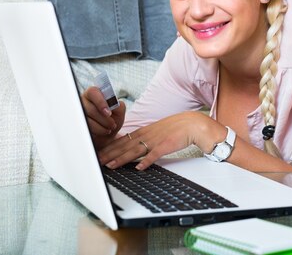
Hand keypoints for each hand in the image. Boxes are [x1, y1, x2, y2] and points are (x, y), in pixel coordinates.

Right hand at [81, 86, 125, 148]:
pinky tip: (102, 131)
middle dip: (104, 119)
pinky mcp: (78, 123)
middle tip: (113, 125)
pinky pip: (85, 128)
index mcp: (94, 94)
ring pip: (87, 120)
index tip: (109, 113)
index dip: (100, 102)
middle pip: (90, 109)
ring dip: (101, 127)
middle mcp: (84, 101)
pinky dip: (96, 132)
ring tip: (109, 129)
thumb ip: (119, 106)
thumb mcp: (119, 112)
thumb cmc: (113, 118)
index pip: (93, 92)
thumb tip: (114, 104)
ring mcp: (79, 112)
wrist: (108, 132)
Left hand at [99, 111, 223, 169]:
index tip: (99, 154)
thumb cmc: (177, 128)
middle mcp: (147, 135)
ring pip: (135, 150)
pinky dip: (146, 161)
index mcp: (145, 131)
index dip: (110, 148)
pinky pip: (154, 154)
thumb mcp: (158, 130)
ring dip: (122, 158)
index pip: (123, 140)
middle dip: (110, 154)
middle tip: (97, 161)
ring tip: (111, 166)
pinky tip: (139, 168)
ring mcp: (156, 140)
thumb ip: (146, 137)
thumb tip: (135, 145)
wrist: (194, 124)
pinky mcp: (166, 145)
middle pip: (125, 145)